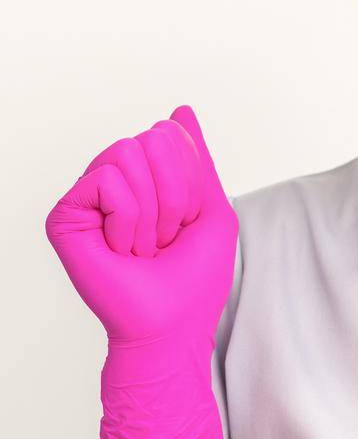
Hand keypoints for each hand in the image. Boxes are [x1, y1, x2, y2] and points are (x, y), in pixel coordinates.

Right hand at [46, 104, 238, 438]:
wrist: (170, 327)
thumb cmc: (193, 279)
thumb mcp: (211, 209)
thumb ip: (196, 159)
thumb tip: (180, 112)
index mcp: (146, 178)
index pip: (171, 134)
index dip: (191, 181)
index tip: (184, 225)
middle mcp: (114, 182)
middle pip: (152, 138)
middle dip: (173, 193)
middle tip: (163, 238)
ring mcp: (88, 197)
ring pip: (128, 151)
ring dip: (151, 209)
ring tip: (141, 246)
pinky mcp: (65, 215)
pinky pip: (106, 178)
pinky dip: (127, 216)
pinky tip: (119, 248)